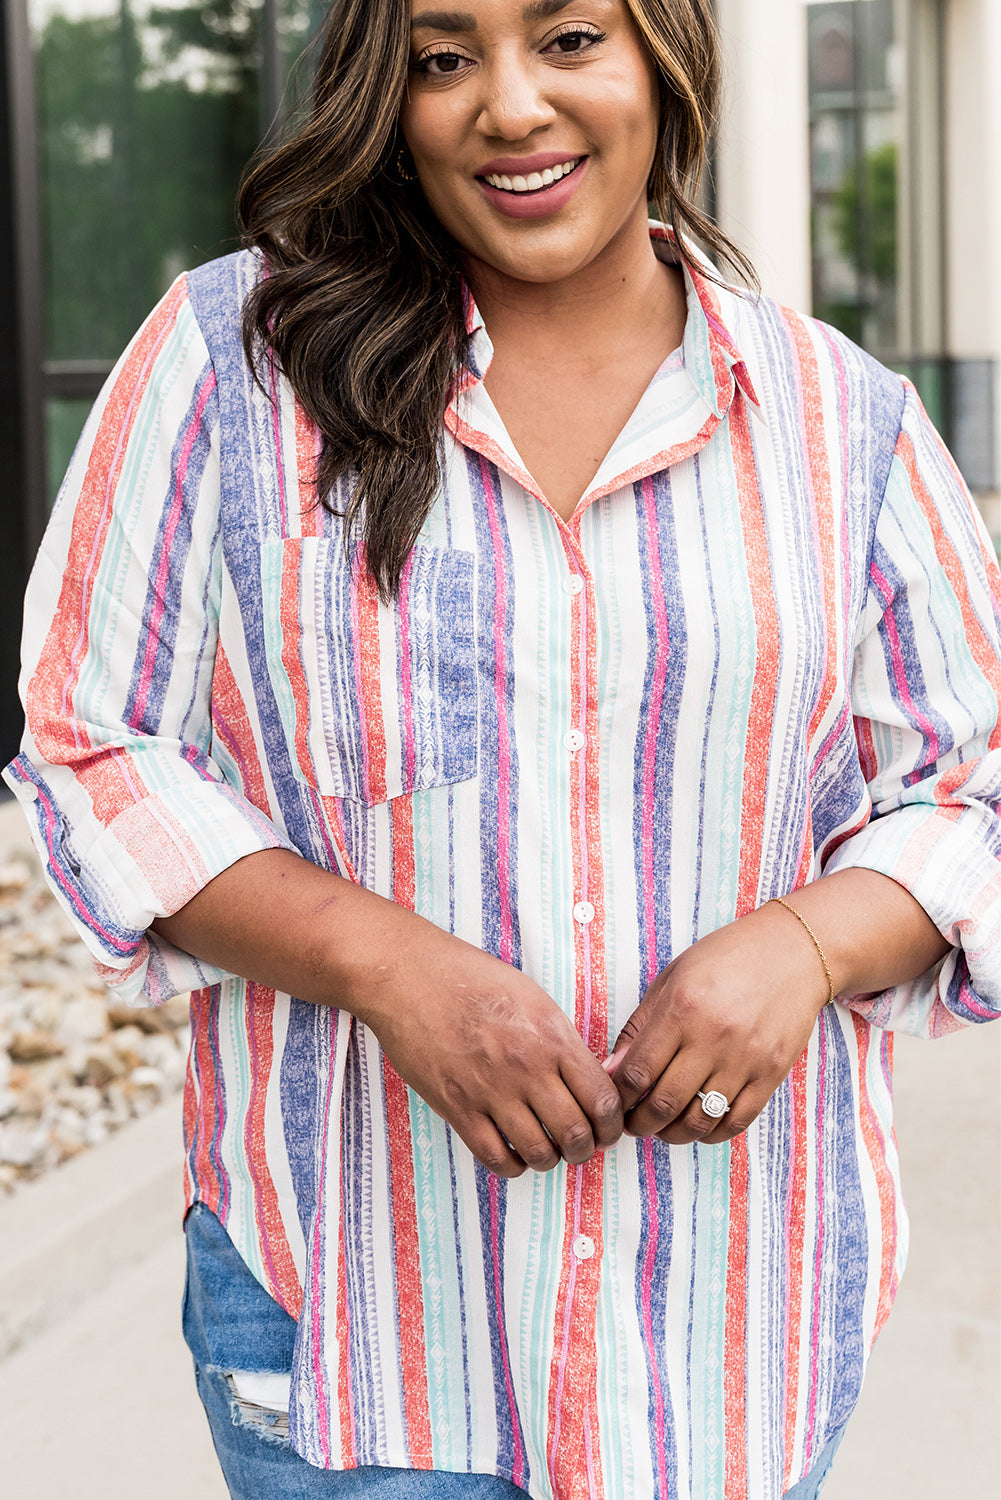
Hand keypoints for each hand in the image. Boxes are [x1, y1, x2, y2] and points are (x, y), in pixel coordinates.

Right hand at [346, 921, 623, 1177]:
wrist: (409, 976)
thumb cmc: (470, 978)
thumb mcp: (533, 998)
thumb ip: (562, 1040)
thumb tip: (588, 1079)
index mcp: (552, 1037)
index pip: (603, 1099)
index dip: (612, 1123)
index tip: (607, 1128)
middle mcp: (527, 1067)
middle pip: (576, 1133)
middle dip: (586, 1148)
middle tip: (582, 1145)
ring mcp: (490, 1090)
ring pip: (539, 1153)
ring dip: (550, 1159)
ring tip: (547, 1149)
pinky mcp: (456, 1107)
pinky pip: (495, 1156)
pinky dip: (513, 1165)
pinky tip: (514, 1153)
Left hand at [605, 902, 830, 1145]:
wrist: (792, 952)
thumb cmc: (726, 959)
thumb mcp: (672, 979)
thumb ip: (639, 1026)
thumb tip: (612, 1070)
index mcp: (681, 1009)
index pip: (637, 1072)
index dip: (619, 1097)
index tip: (614, 1102)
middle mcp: (712, 1037)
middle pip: (664, 1104)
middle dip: (639, 1123)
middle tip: (632, 1124)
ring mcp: (745, 1058)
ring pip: (699, 1120)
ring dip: (672, 1134)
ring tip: (662, 1128)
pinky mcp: (771, 1073)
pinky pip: (736, 1121)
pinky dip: (711, 1133)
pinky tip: (698, 1125)